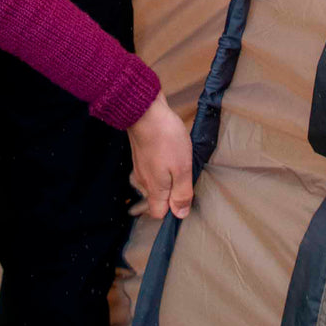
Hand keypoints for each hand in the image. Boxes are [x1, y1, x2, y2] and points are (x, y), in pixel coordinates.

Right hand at [127, 91, 193, 219]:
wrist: (146, 111)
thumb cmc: (166, 138)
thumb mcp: (182, 168)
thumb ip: (182, 193)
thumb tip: (180, 214)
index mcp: (154, 188)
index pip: (158, 213)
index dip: (172, 211)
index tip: (185, 197)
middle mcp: (143, 180)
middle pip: (156, 198)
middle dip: (171, 193)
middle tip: (186, 176)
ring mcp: (140, 166)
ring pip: (154, 182)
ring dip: (167, 177)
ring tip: (180, 162)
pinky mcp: (141, 153)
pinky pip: (152, 167)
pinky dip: (161, 164)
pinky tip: (170, 152)